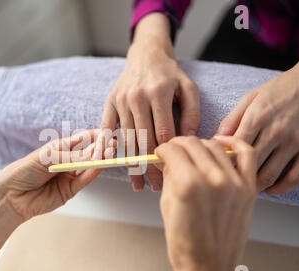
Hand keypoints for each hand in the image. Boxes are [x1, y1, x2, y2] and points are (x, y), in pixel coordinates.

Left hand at [0, 130, 113, 221]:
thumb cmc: (23, 170)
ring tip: (110, 154)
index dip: (96, 136)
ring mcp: (69, 176)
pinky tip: (100, 166)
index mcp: (60, 148)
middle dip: (101, 149)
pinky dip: (93, 173)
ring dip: (100, 161)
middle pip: (89, 154)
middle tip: (113, 144)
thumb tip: (92, 154)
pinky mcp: (69, 191)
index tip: (108, 132)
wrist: (11, 196)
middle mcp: (67, 162)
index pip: (82, 140)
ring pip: (89, 167)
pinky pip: (84, 180)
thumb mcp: (47, 158)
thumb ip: (70, 157)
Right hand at [96, 13, 199, 192]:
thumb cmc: (170, 73)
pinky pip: (106, 129)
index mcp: (159, 93)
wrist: (146, 54)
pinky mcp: (109, 102)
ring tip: (139, 185)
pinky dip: (106, 149)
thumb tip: (189, 140)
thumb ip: (192, 113)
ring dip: (131, 165)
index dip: (166, 157)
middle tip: (156, 188)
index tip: (170, 176)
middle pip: (143, 140)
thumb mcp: (189, 88)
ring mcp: (121, 100)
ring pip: (126, 139)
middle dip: (150, 168)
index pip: (163, 133)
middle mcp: (137, 97)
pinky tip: (108, 166)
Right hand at [156, 136, 256, 270]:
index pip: (173, 150)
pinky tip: (221, 142)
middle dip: (178, 144)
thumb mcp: (167, 205)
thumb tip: (168, 159)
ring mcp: (234, 183)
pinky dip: (233, 144)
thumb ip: (169, 176)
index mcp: (188, 185)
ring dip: (200, 144)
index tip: (160, 152)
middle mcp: (212, 179)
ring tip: (192, 151)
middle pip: (193, 144)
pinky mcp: (247, 189)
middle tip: (172, 150)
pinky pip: (246, 155)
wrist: (208, 267)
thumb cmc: (185, 243)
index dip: (163, 149)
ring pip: (215, 146)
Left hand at [217, 50, 298, 193]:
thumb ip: (232, 120)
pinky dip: (280, 188)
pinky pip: (295, 177)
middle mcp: (276, 130)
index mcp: (257, 117)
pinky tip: (270, 189)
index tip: (217, 168)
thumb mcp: (251, 98)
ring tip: (245, 187)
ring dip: (254, 186)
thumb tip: (215, 140)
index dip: (222, 161)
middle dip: (235, 176)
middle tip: (228, 182)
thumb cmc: (281, 89)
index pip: (233, 149)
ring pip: (269, 175)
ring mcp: (296, 141)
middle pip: (249, 164)